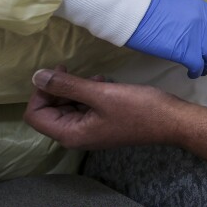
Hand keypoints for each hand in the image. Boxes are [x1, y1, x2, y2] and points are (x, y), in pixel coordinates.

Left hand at [24, 67, 180, 149]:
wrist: (172, 121)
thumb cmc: (137, 108)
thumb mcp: (100, 94)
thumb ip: (67, 85)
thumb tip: (37, 76)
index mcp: (70, 134)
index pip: (35, 114)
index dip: (41, 92)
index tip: (59, 73)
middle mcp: (75, 136)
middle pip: (50, 110)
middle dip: (60, 89)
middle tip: (75, 71)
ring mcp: (90, 130)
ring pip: (68, 106)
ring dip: (76, 89)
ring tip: (96, 78)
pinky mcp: (102, 123)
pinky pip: (84, 107)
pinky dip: (88, 93)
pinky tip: (104, 83)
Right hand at [126, 0, 206, 77]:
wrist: (137, 13)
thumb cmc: (153, 9)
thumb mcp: (182, 7)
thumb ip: (197, 19)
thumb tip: (202, 34)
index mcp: (206, 10)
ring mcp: (198, 38)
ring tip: (200, 70)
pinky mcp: (187, 52)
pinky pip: (199, 67)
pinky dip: (197, 72)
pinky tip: (191, 73)